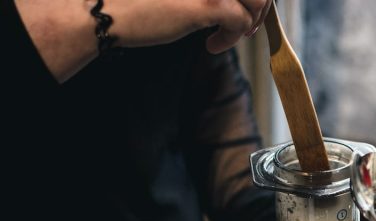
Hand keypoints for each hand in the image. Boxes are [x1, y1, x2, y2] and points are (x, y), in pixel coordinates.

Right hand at [14, 0, 271, 81]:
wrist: (104, 11)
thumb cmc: (136, 1)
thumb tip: (237, 4)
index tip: (243, 11)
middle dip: (258, 9)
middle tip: (242, 28)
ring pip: (257, 0)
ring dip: (249, 22)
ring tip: (228, 35)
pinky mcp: (206, 2)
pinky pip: (240, 21)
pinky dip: (231, 38)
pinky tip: (211, 46)